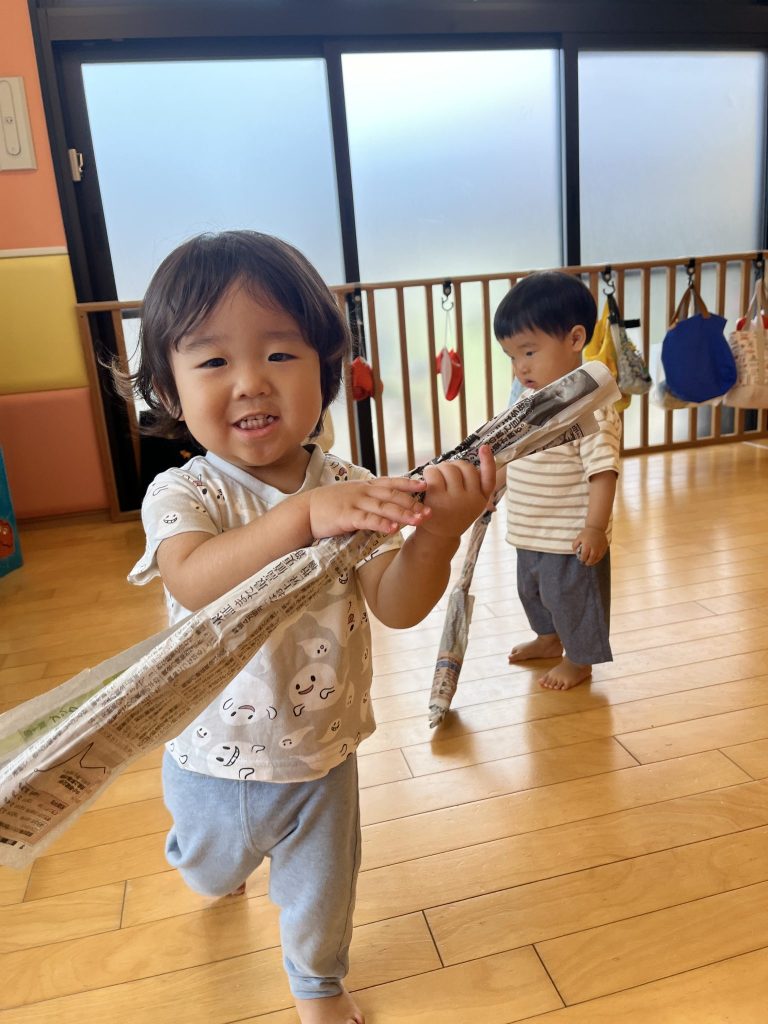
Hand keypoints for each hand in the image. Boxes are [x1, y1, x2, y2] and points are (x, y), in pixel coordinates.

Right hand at [307, 477, 427, 538]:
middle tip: (430, 511)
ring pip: (383, 507)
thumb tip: (388, 506)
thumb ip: (370, 499)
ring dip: (402, 514)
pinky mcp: (346, 516)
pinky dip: (381, 524)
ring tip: (418, 520)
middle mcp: (363, 492)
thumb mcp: (352, 497)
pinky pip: (367, 520)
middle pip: (392, 496)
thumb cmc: (330, 506)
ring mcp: (355, 503)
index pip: (391, 482)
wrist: (305, 510)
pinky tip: (393, 529)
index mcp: (365, 486)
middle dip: (412, 503)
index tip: (425, 486)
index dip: (409, 484)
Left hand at [417, 445, 496, 539]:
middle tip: (446, 472)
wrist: (437, 537)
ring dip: (440, 468)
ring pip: (449, 468)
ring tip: (436, 476)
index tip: (485, 447)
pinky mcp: (438, 498)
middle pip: (465, 467)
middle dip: (454, 465)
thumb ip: (473, 487)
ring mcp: (455, 499)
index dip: (488, 461)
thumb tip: (475, 462)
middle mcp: (471, 499)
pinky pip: (434, 473)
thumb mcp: (469, 505)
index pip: (489, 478)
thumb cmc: (452, 515)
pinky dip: (430, 472)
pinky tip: (427, 479)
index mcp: (481, 499)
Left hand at [573, 526, 607, 565]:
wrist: (596, 527)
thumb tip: (574, 552)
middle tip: (586, 563)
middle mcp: (594, 548)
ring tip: (590, 563)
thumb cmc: (586, 533)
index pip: (584, 555)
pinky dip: (598, 558)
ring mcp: (600, 548)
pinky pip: (602, 555)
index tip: (581, 560)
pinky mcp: (604, 547)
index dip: (582, 559)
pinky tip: (596, 559)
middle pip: (591, 558)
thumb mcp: (578, 538)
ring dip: (593, 562)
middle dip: (588, 562)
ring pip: (597, 558)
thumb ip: (575, 545)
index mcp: (586, 545)